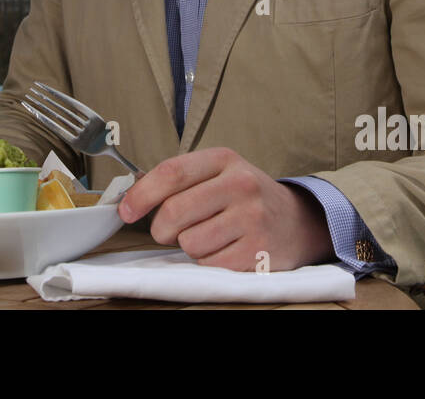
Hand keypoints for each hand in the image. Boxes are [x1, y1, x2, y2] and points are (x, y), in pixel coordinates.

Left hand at [117, 147, 333, 271]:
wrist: (299, 221)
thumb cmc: (246, 197)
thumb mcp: (219, 174)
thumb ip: (181, 181)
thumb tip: (132, 197)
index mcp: (224, 159)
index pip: (171, 172)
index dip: (141, 195)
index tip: (125, 211)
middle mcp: (240, 184)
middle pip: (174, 212)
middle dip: (162, 229)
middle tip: (171, 231)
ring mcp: (252, 218)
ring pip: (189, 242)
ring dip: (190, 246)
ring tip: (212, 236)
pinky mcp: (258, 251)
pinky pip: (209, 263)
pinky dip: (210, 261)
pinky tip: (227, 249)